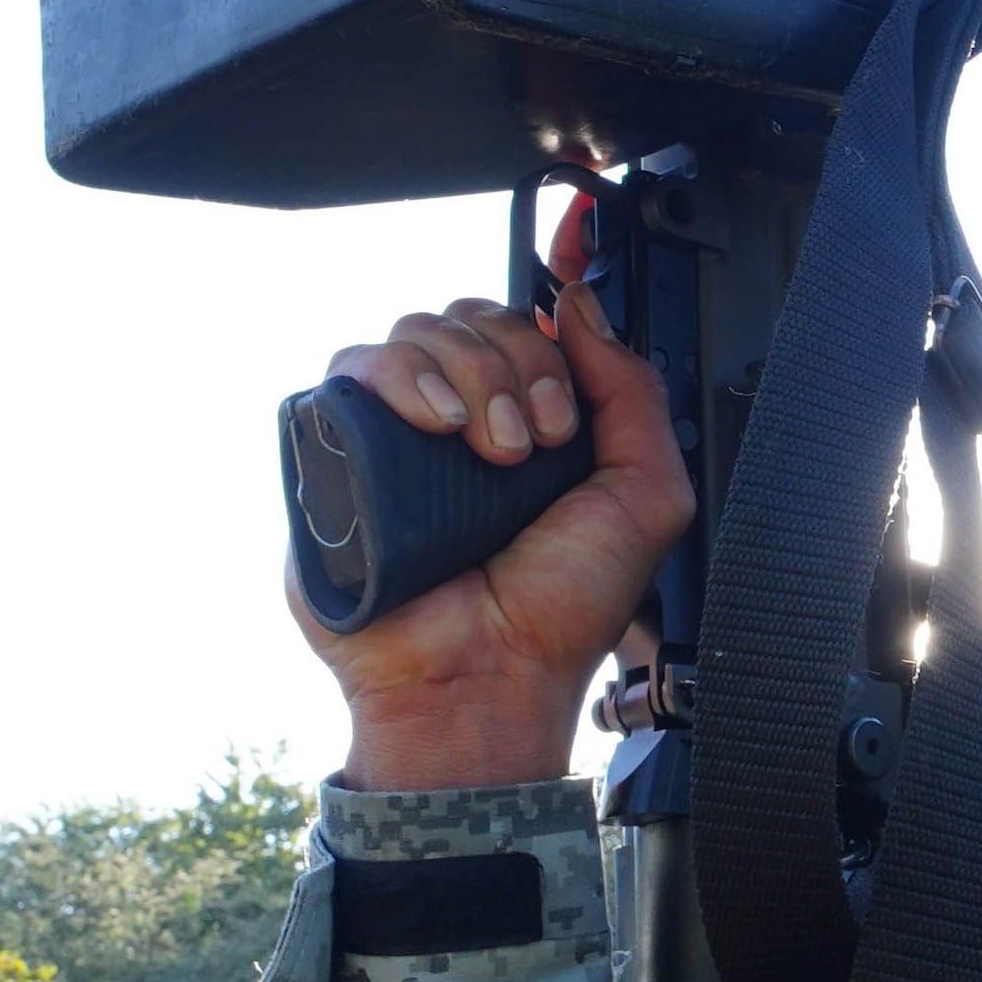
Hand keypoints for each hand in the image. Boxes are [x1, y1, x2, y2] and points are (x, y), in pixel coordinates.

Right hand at [294, 210, 694, 791]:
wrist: (484, 677)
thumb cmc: (559, 608)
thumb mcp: (645, 495)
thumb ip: (633, 391)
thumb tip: (580, 304)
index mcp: (529, 419)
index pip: (528, 324)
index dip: (550, 340)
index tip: (566, 412)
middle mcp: (461, 417)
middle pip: (473, 316)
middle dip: (516, 363)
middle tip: (535, 445)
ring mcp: (395, 432)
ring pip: (416, 330)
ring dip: (469, 373)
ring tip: (491, 453)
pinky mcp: (336, 450)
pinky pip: (352, 368)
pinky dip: (399, 376)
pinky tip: (437, 425)